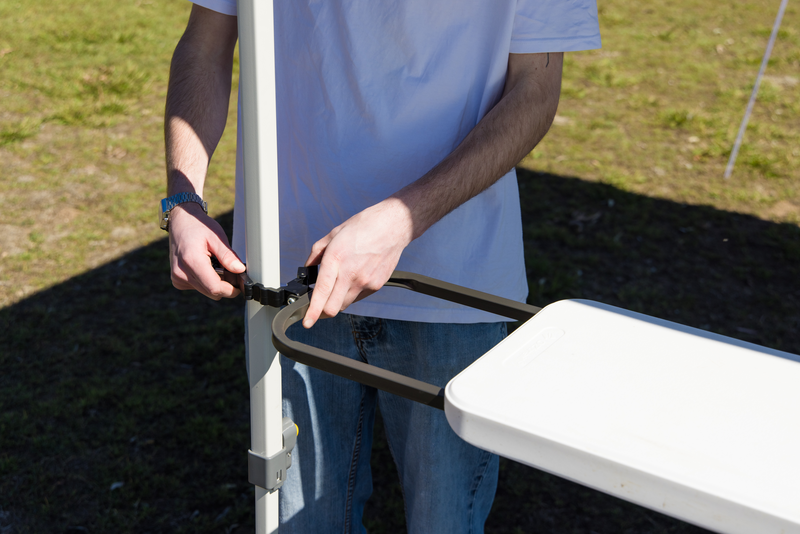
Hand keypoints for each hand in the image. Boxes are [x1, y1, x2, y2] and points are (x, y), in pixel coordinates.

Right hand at [168, 202, 245, 299]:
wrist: (180, 222)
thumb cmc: (198, 227)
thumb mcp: (216, 237)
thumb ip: (227, 255)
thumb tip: (239, 270)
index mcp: (191, 260)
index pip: (213, 287)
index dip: (230, 290)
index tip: (240, 286)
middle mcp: (181, 272)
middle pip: (210, 291)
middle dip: (224, 285)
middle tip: (230, 270)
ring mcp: (177, 277)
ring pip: (205, 291)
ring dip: (215, 282)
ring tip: (215, 264)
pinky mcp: (177, 280)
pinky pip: (198, 287)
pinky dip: (206, 280)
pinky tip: (205, 266)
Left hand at [303, 198, 413, 327]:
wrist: (392, 226)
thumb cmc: (364, 226)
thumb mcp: (334, 233)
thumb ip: (317, 252)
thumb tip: (309, 266)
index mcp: (336, 259)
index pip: (322, 292)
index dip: (312, 311)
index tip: (307, 322)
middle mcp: (351, 274)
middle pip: (333, 308)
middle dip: (322, 312)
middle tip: (317, 307)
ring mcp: (365, 281)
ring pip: (345, 304)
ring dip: (337, 302)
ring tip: (339, 284)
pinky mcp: (376, 285)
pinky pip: (358, 297)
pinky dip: (352, 293)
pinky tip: (355, 278)